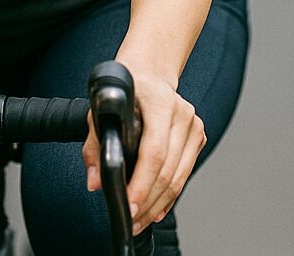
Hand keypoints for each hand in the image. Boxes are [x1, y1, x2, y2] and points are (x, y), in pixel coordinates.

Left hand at [82, 65, 205, 235]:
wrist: (148, 74)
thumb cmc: (125, 90)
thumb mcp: (102, 109)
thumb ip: (95, 145)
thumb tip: (95, 181)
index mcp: (159, 101)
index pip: (155, 151)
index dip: (142, 183)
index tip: (129, 205)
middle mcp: (182, 112)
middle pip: (168, 170)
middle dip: (147, 201)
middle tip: (131, 220)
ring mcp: (194, 125)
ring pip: (178, 178)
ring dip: (158, 204)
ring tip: (140, 219)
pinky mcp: (198, 137)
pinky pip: (184, 174)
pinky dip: (169, 195)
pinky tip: (155, 208)